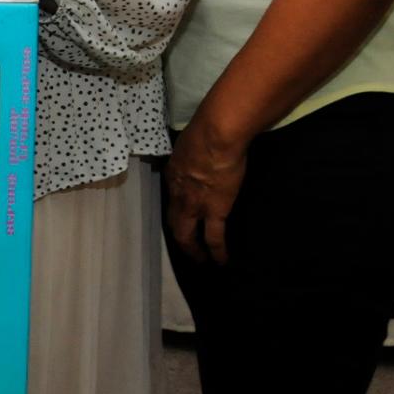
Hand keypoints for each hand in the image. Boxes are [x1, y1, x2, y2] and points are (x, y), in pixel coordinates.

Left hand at [165, 118, 247, 265]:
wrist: (216, 135)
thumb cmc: (205, 131)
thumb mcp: (188, 144)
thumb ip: (190, 154)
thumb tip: (196, 154)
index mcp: (173, 175)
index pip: (172, 199)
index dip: (177, 211)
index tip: (183, 218)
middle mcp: (178, 194)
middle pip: (174, 222)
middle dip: (180, 238)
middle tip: (188, 250)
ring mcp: (194, 204)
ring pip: (187, 235)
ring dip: (193, 251)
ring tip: (201, 262)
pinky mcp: (215, 210)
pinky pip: (214, 238)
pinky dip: (217, 252)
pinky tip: (221, 261)